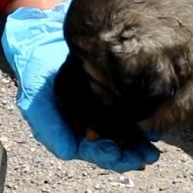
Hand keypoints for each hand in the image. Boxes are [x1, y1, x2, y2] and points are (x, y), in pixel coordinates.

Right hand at [1, 0, 159, 171]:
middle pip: (111, 148)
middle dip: (128, 156)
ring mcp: (103, 111)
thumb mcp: (35, 98)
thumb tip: (68, 152)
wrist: (45, 35)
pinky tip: (157, 126)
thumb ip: (49, 126)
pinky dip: (145, 123)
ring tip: (154, 151)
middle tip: (147, 157)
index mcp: (70, 132)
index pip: (90, 151)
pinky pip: (133, 113)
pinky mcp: (115, 94)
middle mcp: (88, 126)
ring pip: (125, 136)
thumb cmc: (38, 70)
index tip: (117, 153)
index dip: (104, 155)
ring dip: (140, 146)